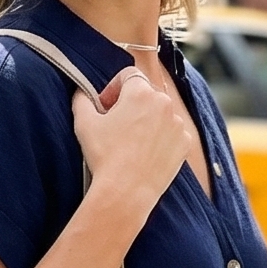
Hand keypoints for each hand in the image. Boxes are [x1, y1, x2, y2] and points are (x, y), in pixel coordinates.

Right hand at [72, 67, 188, 224]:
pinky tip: (145, 153)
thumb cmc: (104, 156)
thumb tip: (82, 93)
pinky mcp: (184, 143)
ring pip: (160, 113)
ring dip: (147, 121)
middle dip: (130, 105)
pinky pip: (172, 133)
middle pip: (146, 94)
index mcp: (140, 92)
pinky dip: (160, 139)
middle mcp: (164, 102)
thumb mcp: (84, 123)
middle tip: (116, 125)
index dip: (113, 89)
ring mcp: (177, 124)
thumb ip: (81, 99)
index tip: (105, 107)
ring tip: (131, 143)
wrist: (126, 192)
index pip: (128, 76)